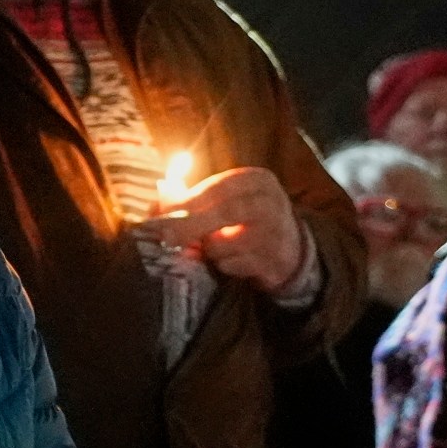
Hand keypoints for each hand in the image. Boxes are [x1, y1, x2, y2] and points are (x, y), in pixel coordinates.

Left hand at [154, 166, 308, 291]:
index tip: (162, 212)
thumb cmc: (244, 219)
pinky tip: (230, 260)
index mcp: (256, 181)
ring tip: (214, 246)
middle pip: (224, 212)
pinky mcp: (272, 262)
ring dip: (207, 249)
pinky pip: (231, 266)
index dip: (187, 200)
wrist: (289, 249)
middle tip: (164, 236)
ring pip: (223, 243)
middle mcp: (270, 204)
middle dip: (189, 225)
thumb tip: (158, 202)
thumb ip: (191, 197)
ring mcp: (275, 234)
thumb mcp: (225, 199)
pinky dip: (222, 265)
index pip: (218, 188)